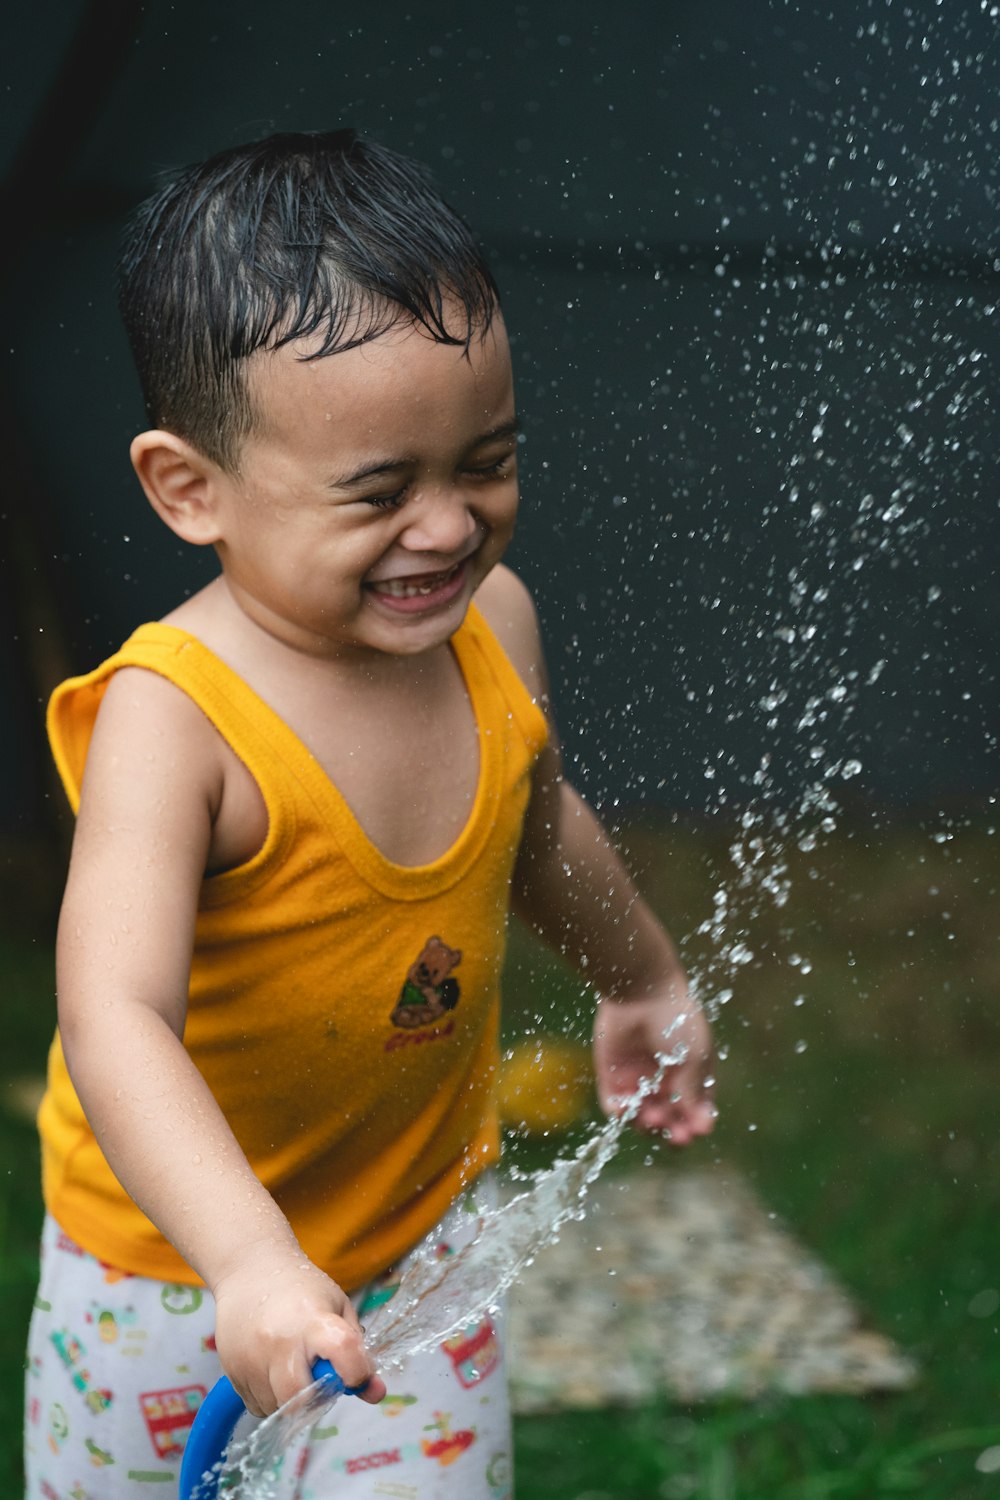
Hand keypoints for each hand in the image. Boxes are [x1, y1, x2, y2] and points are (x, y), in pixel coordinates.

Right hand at [211, 1241, 386, 1416]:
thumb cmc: (300, 1290)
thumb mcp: (336, 1307)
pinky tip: (272, 1371)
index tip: (356, 1376)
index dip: (356, 1372)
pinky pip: (257, 1406)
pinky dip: (270, 1398)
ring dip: (292, 1401)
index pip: (343, 1350)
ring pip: (277, 1408)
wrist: (249, 1270)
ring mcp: (251, 1358)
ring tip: (293, 1369)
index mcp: (313, 1319)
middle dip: (315, 1401)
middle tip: (320, 1382)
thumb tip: (376, 1393)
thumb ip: (357, 1350)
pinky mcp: (231, 1370)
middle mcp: (279, 1341)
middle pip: (299, 1398)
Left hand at [592, 987, 715, 1144]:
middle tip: (674, 1134)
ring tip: (650, 1117)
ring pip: (643, 1118)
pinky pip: (615, 1105)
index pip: (696, 1110)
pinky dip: (620, 1114)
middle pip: (670, 1119)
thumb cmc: (674, 1020)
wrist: (640, 991)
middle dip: (673, 1131)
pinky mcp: (612, 1076)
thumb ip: (692, 1091)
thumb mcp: (692, 1056)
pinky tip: (626, 1110)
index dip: (696, 1124)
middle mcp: (665, 1080)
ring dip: (648, 1126)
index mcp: (691, 1074)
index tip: (695, 1129)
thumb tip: (699, 1126)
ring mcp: (638, 1079)